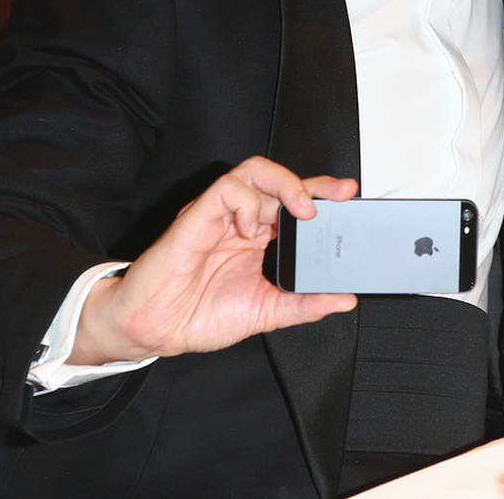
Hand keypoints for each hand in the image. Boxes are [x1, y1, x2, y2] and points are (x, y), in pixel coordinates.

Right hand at [71, 157, 357, 364]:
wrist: (154, 331)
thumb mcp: (265, 312)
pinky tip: (252, 227)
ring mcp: (218, 216)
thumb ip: (304, 305)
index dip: (321, 194)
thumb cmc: (198, 316)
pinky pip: (225, 189)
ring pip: (253, 172)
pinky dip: (247, 202)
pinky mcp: (196, 217)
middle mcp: (238, 219)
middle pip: (277, 179)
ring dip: (284, 185)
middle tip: (339, 194)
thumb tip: (343, 300)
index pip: (292, 202)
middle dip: (312, 181)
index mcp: (256, 237)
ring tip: (301, 210)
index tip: (349, 199)